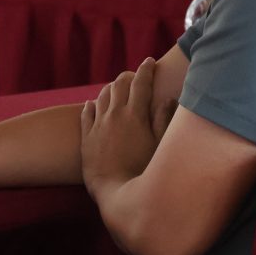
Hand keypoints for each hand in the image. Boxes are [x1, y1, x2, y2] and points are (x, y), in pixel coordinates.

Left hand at [80, 58, 159, 197]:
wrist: (114, 193)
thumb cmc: (143, 172)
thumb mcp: (160, 146)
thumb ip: (164, 119)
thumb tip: (169, 98)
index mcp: (135, 115)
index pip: (141, 82)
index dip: (146, 69)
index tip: (150, 61)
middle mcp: (114, 115)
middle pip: (119, 84)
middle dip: (128, 76)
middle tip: (135, 76)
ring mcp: (98, 125)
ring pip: (102, 96)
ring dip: (111, 89)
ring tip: (117, 90)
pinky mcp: (87, 138)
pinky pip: (87, 113)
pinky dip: (92, 106)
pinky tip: (94, 105)